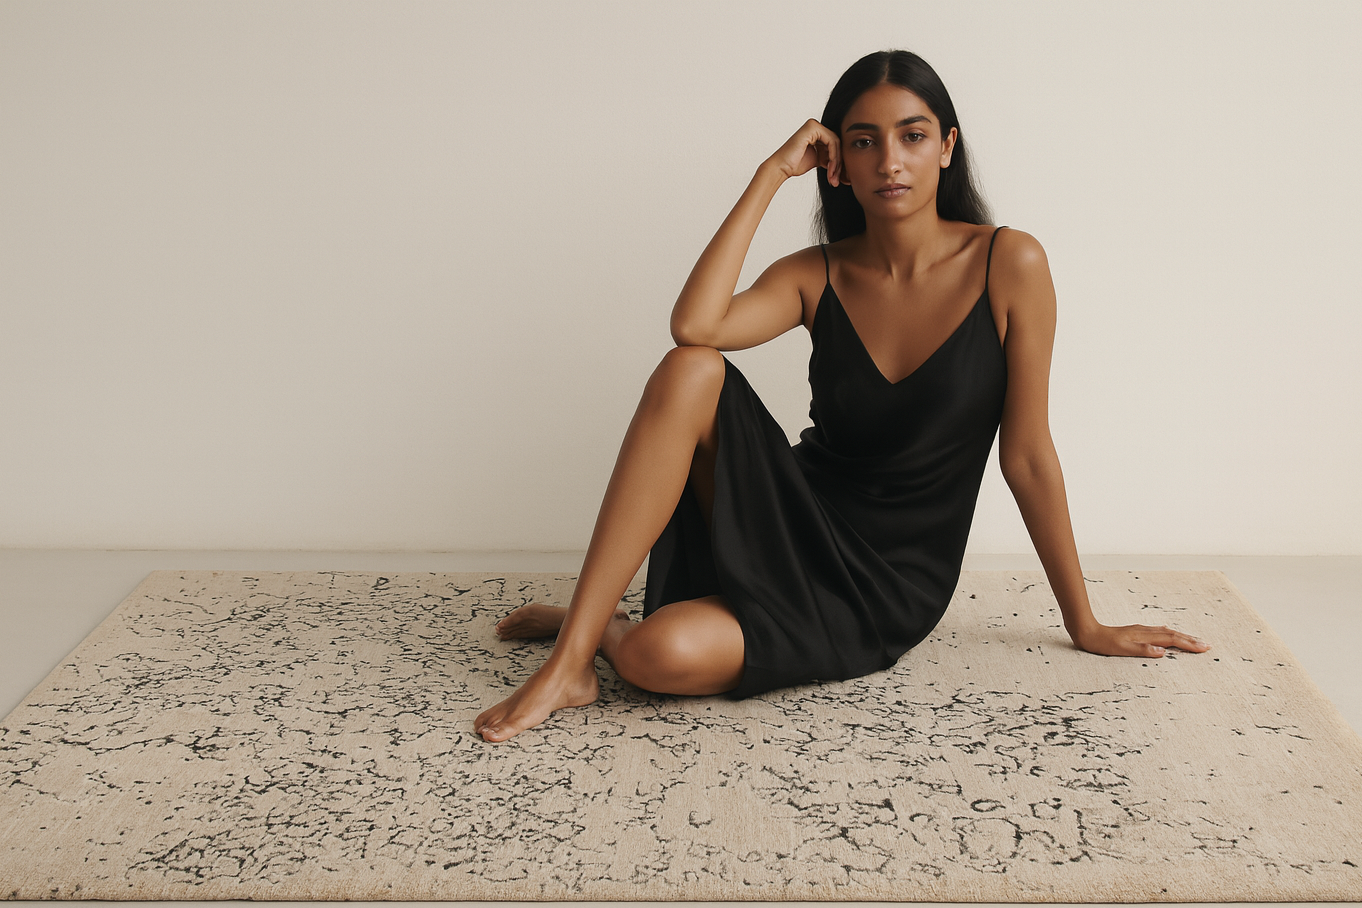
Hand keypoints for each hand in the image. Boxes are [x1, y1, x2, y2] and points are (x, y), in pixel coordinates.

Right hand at [765, 119, 842, 185]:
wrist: (781, 168)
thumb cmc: (795, 165)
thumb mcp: (818, 160)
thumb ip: (829, 156)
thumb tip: (846, 162)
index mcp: (816, 132)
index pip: (835, 144)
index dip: (839, 161)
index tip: (837, 177)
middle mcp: (815, 126)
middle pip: (837, 143)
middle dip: (838, 163)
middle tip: (836, 179)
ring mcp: (813, 125)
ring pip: (836, 143)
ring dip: (836, 162)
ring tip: (832, 177)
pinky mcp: (812, 128)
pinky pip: (832, 141)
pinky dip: (834, 156)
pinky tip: (830, 169)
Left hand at [1072, 623, 1210, 657]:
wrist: (1087, 631)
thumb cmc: (1102, 643)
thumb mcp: (1121, 649)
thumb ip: (1142, 650)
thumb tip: (1162, 652)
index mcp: (1144, 636)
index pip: (1172, 640)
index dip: (1189, 644)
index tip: (1204, 648)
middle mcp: (1145, 631)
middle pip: (1173, 635)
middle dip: (1191, 640)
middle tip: (1207, 645)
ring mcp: (1141, 631)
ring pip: (1167, 632)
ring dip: (1182, 637)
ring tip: (1194, 640)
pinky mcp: (1136, 632)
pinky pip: (1159, 632)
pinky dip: (1169, 634)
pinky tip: (1169, 634)